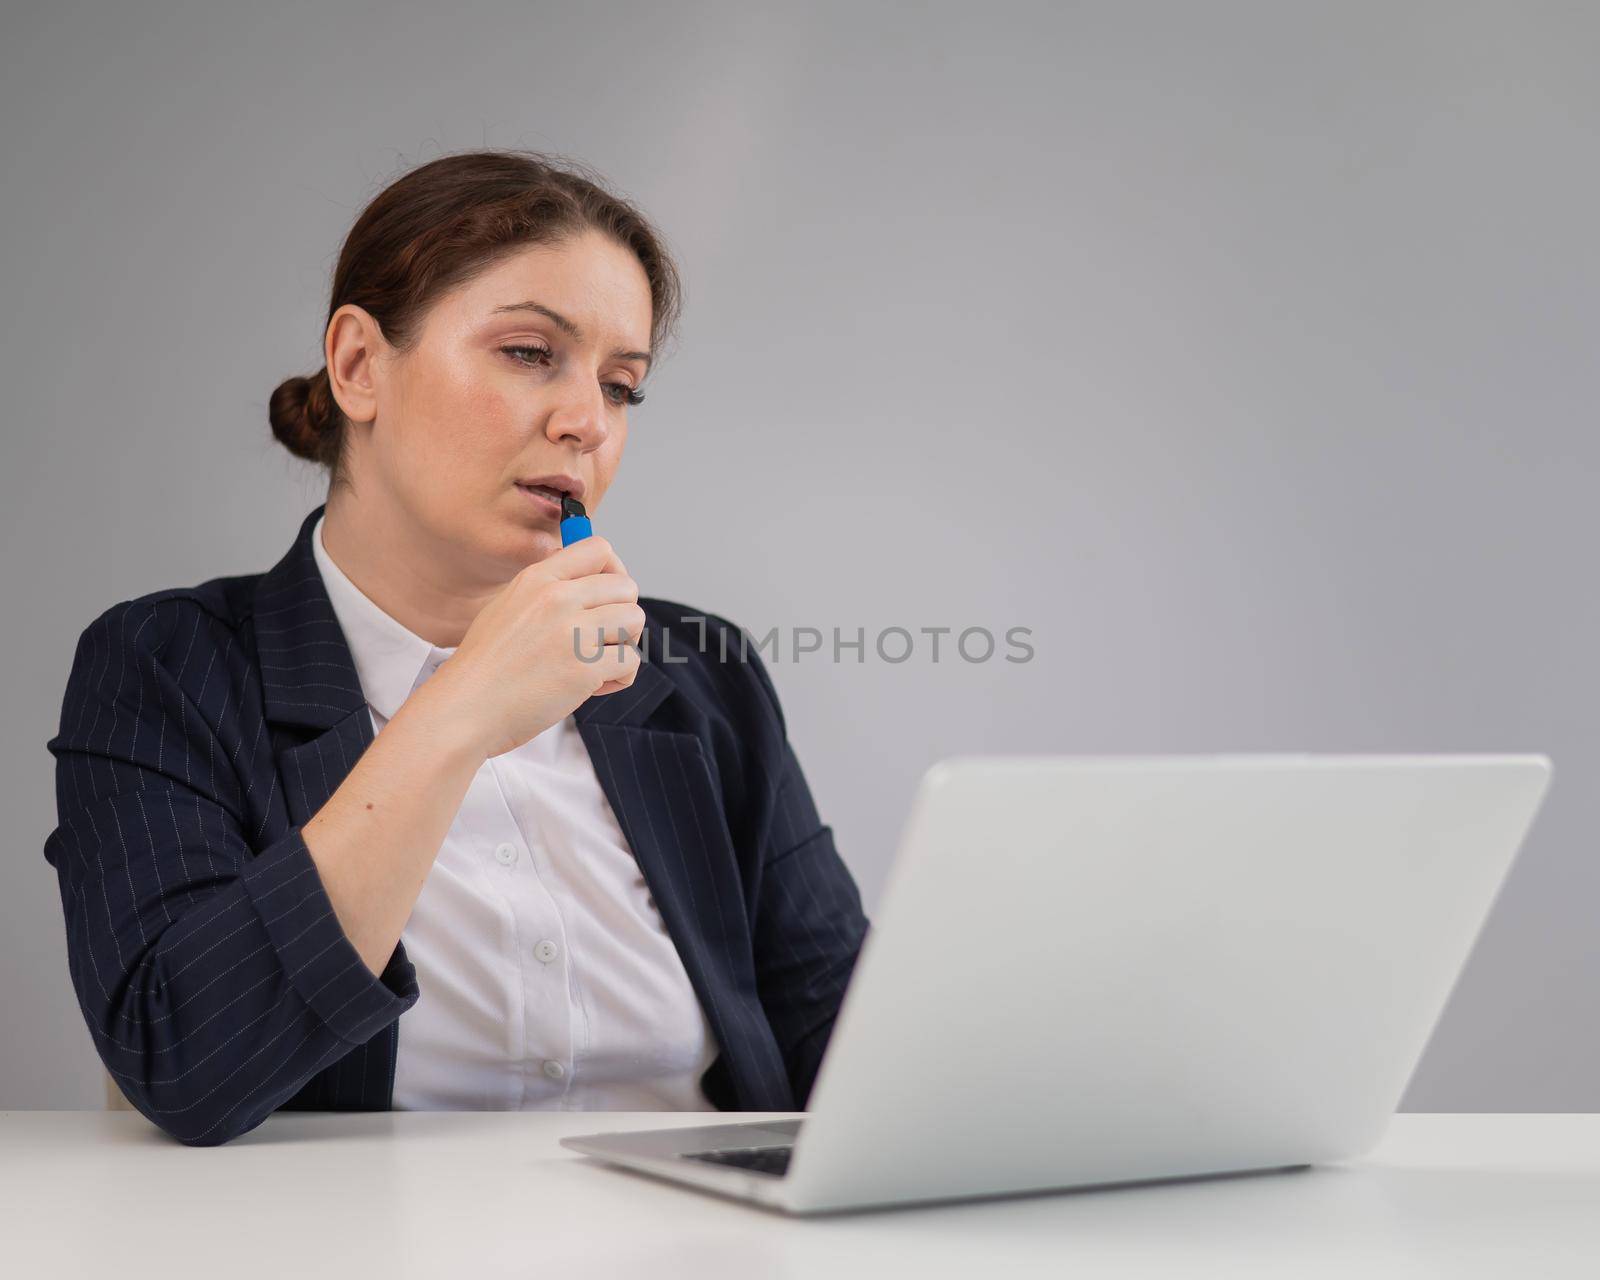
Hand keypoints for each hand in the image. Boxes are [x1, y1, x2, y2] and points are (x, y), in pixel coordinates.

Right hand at [423, 536, 643, 758]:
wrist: (465, 707)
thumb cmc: (484, 666)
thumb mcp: (506, 607)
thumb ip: (545, 592)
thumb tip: (588, 585)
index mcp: (538, 579)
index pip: (599, 549)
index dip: (614, 571)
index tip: (607, 596)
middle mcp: (557, 598)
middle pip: (626, 587)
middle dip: (622, 614)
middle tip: (602, 639)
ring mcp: (572, 632)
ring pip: (635, 619)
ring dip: (624, 644)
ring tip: (597, 663)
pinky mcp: (584, 668)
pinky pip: (631, 661)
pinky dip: (620, 677)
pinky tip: (594, 687)